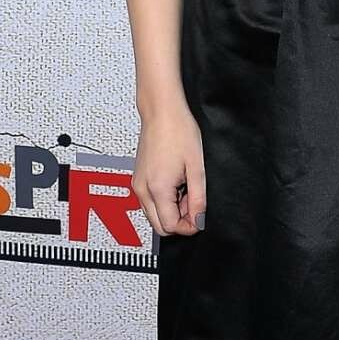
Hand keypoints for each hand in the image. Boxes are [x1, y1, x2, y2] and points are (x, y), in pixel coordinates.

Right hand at [131, 99, 205, 235]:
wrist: (161, 112)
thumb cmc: (179, 131)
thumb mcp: (196, 168)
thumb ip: (198, 198)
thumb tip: (198, 220)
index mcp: (157, 189)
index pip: (171, 226)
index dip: (189, 227)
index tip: (200, 217)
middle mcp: (143, 189)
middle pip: (159, 226)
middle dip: (180, 221)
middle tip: (195, 203)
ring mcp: (138, 184)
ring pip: (154, 215)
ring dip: (172, 211)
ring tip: (187, 189)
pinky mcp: (138, 179)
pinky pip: (150, 202)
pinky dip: (164, 201)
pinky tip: (177, 184)